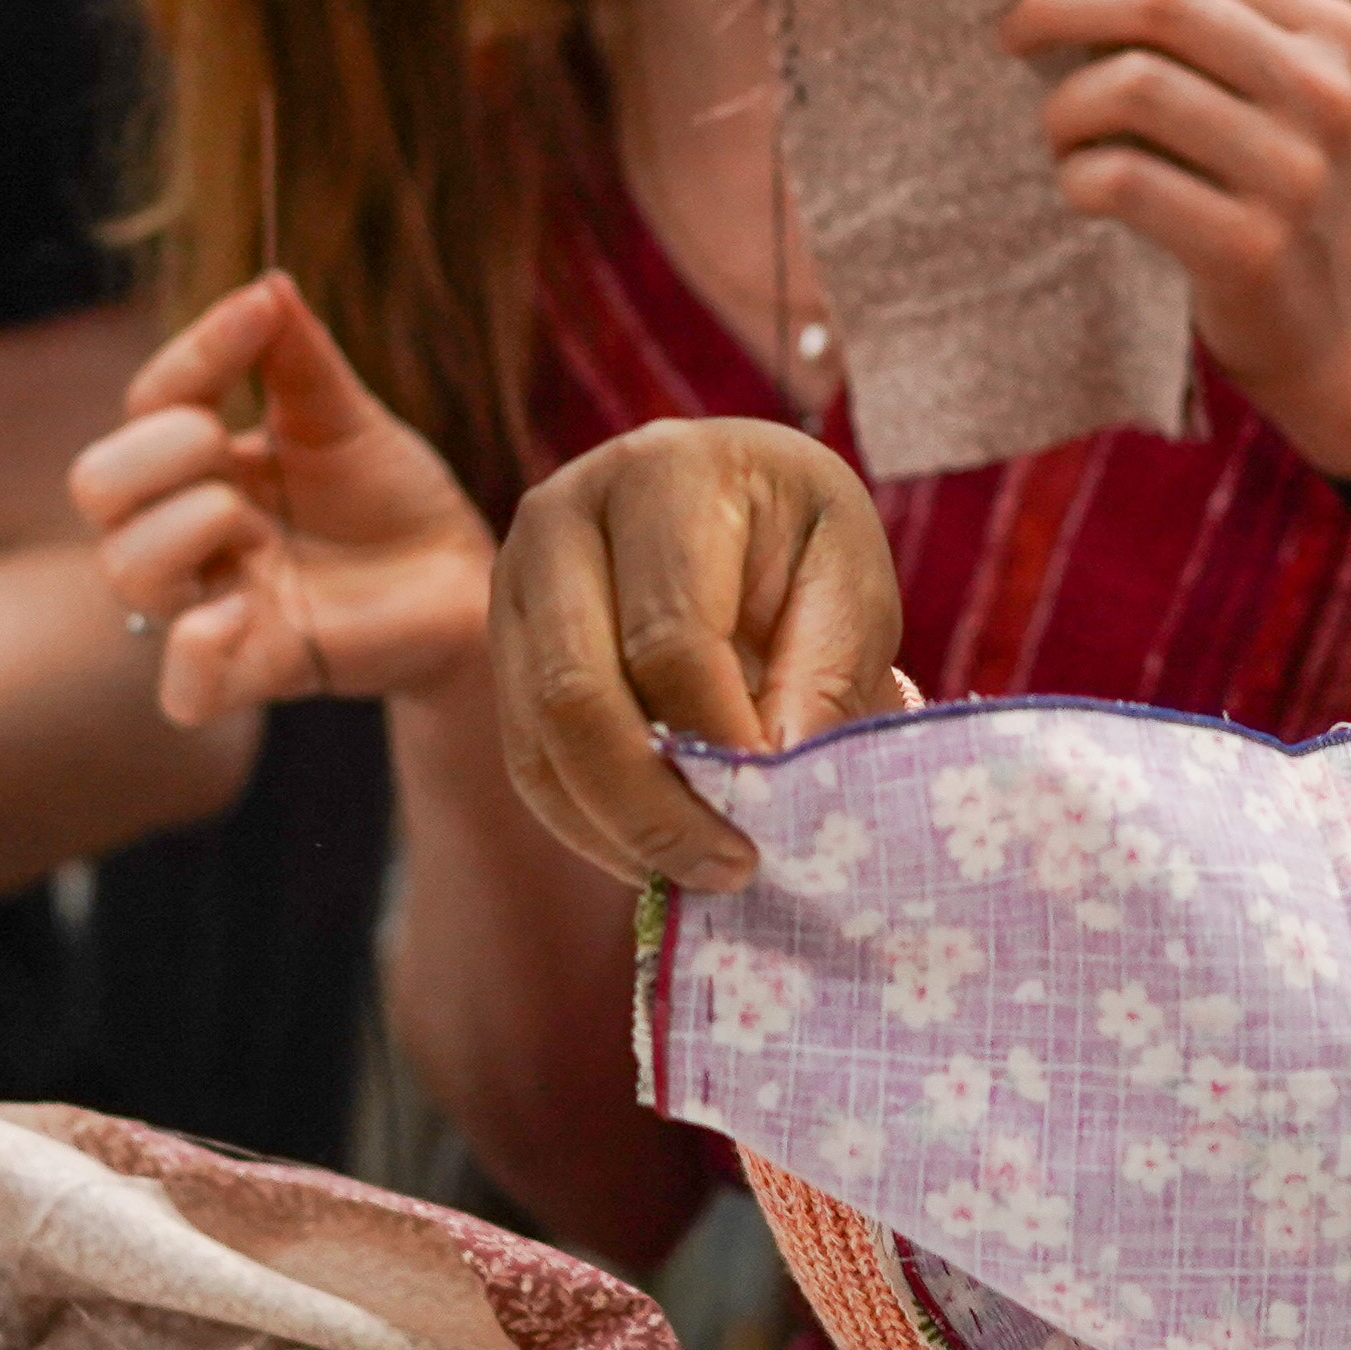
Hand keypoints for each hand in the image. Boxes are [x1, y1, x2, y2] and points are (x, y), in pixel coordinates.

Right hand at [67, 275, 491, 722]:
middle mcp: (191, 532)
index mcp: (203, 462)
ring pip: (125, 573)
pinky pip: (186, 690)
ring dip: (180, 529)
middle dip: (152, 453)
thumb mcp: (346, 414)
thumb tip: (265, 284)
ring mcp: (217, 603)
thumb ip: (298, 355)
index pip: (150, 403)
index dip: (193, 356)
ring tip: (247, 522)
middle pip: (96, 488)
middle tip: (224, 447)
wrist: (463, 580)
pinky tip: (240, 610)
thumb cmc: (391, 498)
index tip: (259, 314)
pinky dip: (195, 651)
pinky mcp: (259, 670)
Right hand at [491, 418, 908, 891]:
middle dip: (654, 806)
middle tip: (734, 869)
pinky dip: (590, 825)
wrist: (733, 500)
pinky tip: (656, 854)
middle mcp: (562, 517)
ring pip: (540, 739)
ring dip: (620, 830)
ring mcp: (514, 581)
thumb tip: (781, 787)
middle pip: (576, 693)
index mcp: (663, 475)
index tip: (781, 813)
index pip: (671, 636)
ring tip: (705, 874)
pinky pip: (528, 761)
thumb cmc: (800, 540)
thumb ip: (826, 678)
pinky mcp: (501, 647)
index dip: (721, 740)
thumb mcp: (848, 582)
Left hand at [1000, 0, 1350, 484]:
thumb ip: (1200, 25)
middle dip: (1058, 4)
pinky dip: (1078, 176)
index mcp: (1328, 28)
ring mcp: (1293, 171)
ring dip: (1064, 106)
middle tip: (1011, 34)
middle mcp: (1322, 89)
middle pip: (1159, 1)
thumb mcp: (1275, 90)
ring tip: (1061, 135)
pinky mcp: (1251, 249)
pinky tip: (1084, 190)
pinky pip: (1123, 180)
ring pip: (1133, 86)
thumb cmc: (1274, 188)